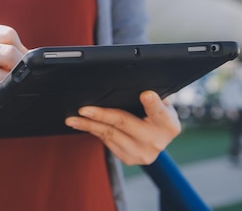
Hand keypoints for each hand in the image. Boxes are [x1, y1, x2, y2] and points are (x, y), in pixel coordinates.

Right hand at [0, 24, 27, 118]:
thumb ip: (8, 48)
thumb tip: (33, 57)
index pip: (8, 34)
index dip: (21, 48)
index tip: (20, 59)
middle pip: (9, 53)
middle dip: (19, 66)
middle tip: (17, 74)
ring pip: (4, 76)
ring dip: (9, 84)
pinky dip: (0, 97)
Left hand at [65, 91, 180, 164]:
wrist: (158, 140)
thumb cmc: (156, 116)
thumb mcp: (161, 103)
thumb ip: (152, 95)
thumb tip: (137, 83)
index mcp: (168, 124)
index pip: (159, 110)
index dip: (152, 103)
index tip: (145, 94)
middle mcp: (157, 141)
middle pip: (124, 122)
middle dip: (101, 115)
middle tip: (84, 110)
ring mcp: (142, 153)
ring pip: (109, 134)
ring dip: (88, 125)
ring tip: (73, 119)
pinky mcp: (129, 158)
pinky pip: (106, 142)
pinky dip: (94, 131)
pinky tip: (84, 125)